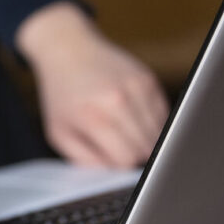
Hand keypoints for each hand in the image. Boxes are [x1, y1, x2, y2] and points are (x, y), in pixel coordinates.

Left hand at [16, 2, 169, 167]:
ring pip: (160, 133)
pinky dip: (152, 123)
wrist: (67, 50)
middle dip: (135, 155)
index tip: (112, 159)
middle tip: (118, 146)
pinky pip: (164, 115)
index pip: (127, 159)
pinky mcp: (148, 79)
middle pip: (147, 149)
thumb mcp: (59, 133)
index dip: (121, 165)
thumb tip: (115, 174)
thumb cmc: (61, 95)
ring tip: (124, 130)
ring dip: (146, 140)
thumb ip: (86, 160)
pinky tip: (132, 116)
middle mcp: (119, 101)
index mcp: (94, 118)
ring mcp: (137, 88)